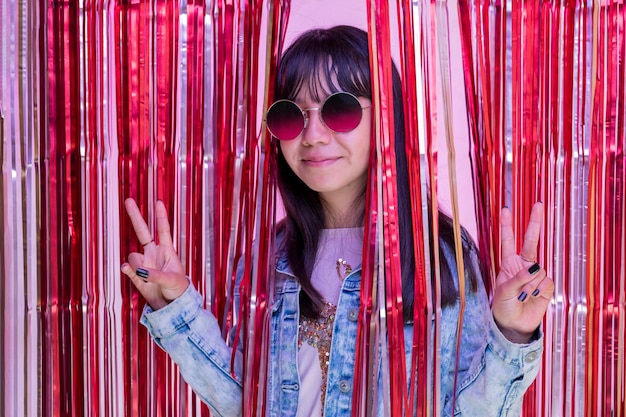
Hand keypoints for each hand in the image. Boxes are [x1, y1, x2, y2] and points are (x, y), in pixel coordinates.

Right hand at [121, 198, 188, 309]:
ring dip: (138, 266)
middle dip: (135, 216)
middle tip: (128, 200)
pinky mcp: (137, 277)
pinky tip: (127, 269)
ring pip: (133, 257)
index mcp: (167, 251)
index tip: (158, 201)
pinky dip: (128, 270)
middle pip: (142, 232)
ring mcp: (144, 264)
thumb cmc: (178, 290)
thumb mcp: (172, 280)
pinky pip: (129, 270)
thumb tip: (140, 271)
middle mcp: (154, 254)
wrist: (171, 306)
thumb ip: (156, 274)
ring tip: (150, 278)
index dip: (160, 216)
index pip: (163, 230)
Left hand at [492, 202, 553, 342]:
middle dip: (534, 223)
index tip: (506, 209)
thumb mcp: (503, 292)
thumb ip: (516, 279)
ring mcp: (536, 274)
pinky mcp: (546, 285)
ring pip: (537, 269)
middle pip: (530, 241)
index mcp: (508, 264)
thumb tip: (534, 268)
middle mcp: (523, 265)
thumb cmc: (504, 307)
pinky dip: (538, 289)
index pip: (507, 241)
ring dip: (529, 283)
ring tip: (521, 295)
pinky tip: (532, 296)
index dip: (507, 226)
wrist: (514, 325)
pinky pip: (545, 281)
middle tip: (538, 204)